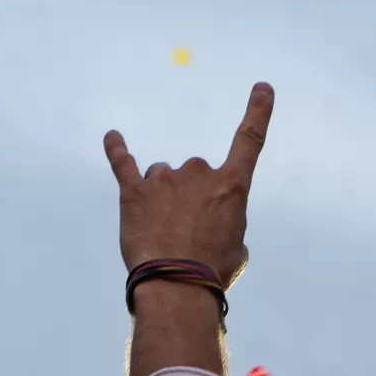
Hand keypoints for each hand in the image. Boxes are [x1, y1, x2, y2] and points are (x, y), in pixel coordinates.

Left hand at [102, 82, 273, 281]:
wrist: (176, 287)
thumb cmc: (212, 272)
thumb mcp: (237, 249)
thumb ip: (228, 226)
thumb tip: (216, 226)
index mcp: (231, 186)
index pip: (249, 141)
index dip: (257, 113)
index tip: (262, 89)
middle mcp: (199, 173)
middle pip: (194, 175)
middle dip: (190, 198)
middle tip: (186, 234)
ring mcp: (164, 180)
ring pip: (162, 178)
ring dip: (162, 198)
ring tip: (160, 232)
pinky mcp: (134, 192)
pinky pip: (123, 163)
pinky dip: (117, 150)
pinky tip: (112, 138)